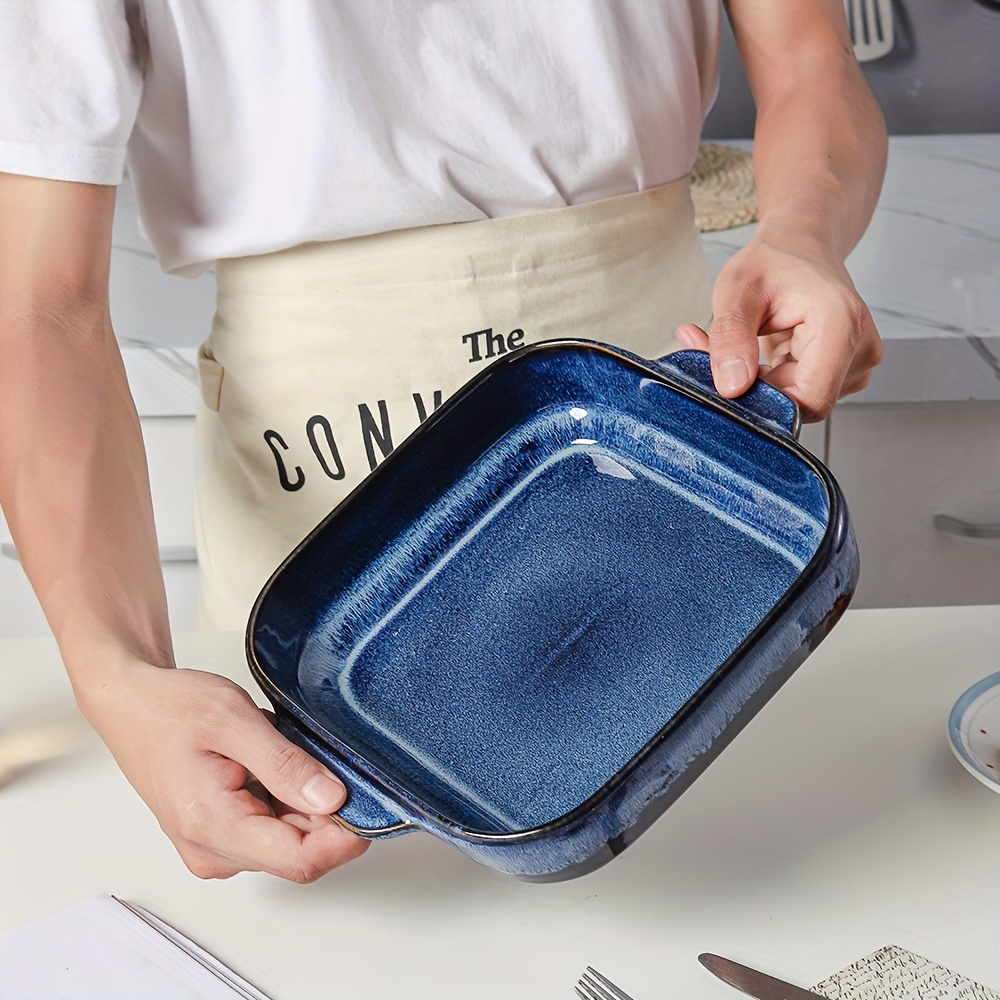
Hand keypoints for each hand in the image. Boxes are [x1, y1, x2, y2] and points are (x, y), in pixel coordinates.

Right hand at [81, 660, 368, 880]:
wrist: (132, 704)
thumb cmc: (171, 709)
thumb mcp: (235, 722)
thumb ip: (285, 765)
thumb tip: (333, 801)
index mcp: (213, 826)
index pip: (300, 860)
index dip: (345, 837)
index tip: (372, 803)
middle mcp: (214, 851)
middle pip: (300, 850)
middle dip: (325, 810)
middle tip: (322, 756)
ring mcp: (216, 848)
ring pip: (290, 838)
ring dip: (304, 800)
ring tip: (282, 753)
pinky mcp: (220, 836)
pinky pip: (273, 827)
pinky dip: (286, 797)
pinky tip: (271, 764)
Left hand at [676, 228, 882, 421]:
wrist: (801, 245)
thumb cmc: (773, 260)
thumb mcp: (735, 291)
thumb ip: (729, 338)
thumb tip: (732, 388)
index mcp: (840, 324)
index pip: (809, 401)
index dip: (766, 400)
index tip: (733, 375)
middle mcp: (862, 348)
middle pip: (804, 402)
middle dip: (758, 388)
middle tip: (729, 354)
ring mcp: (860, 362)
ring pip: (802, 401)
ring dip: (765, 383)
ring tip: (752, 343)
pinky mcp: (850, 371)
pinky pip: (807, 393)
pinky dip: (778, 380)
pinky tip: (769, 351)